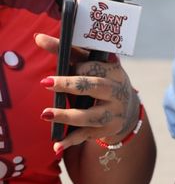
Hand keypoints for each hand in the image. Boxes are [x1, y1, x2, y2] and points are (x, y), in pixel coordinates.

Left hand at [36, 32, 139, 153]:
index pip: (95, 66)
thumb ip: (67, 52)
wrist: (126, 108)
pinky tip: (56, 145)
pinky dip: (72, 141)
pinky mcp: (106, 130)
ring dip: (68, 115)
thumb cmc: (101, 78)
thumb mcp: (90, 64)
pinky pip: (87, 135)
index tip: (58, 63)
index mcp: (113, 70)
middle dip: (71, 85)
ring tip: (46, 113)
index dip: (76, 67)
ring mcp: (113, 113)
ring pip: (91, 115)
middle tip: (46, 82)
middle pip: (95, 87)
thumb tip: (39, 38)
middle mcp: (117, 92)